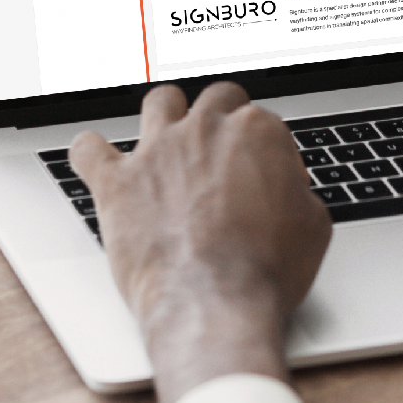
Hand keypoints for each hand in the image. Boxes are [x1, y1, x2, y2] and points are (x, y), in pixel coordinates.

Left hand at [70, 81, 330, 402]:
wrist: (214, 303)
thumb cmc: (266, 270)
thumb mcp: (313, 226)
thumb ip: (298, 193)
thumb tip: (289, 193)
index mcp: (257, 131)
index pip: (264, 124)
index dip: (269, 156)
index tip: (269, 184)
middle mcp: (204, 129)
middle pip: (215, 99)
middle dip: (223, 120)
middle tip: (224, 154)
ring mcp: (156, 151)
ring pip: (159, 102)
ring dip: (167, 115)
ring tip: (168, 139)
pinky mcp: (116, 182)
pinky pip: (89, 148)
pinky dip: (92, 151)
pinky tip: (97, 159)